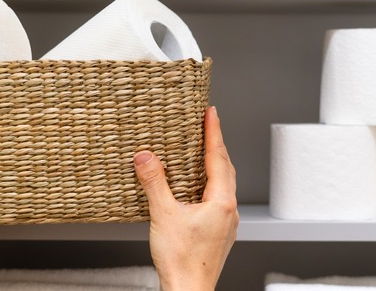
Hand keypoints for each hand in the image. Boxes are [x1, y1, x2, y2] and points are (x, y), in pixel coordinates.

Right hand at [133, 106, 238, 290]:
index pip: (218, 157)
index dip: (213, 132)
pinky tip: (197, 189)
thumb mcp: (163, 215)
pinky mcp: (219, 234)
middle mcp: (229, 211)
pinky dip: (210, 185)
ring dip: (214, 165)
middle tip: (208, 126)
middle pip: (225, 169)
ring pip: (223, 185)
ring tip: (203, 152)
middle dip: (216, 145)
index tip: (211, 113)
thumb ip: (154, 183)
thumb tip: (146, 157)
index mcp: (221, 202)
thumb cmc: (181, 262)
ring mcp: (226, 224)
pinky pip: (218, 200)